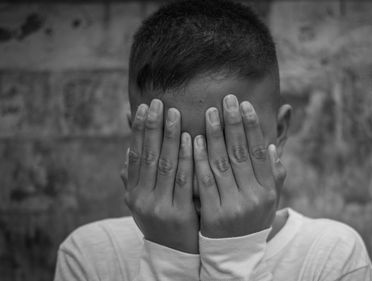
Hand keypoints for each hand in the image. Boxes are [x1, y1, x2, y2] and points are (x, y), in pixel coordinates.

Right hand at [125, 99, 198, 253]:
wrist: (173, 254)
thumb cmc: (162, 221)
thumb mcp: (144, 200)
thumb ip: (137, 176)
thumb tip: (128, 149)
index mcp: (133, 192)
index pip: (135, 155)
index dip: (138, 130)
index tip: (143, 107)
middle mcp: (142, 198)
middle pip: (148, 156)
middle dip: (153, 127)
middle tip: (159, 103)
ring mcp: (159, 206)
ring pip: (164, 165)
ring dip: (168, 137)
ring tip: (174, 113)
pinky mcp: (178, 213)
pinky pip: (183, 181)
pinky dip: (185, 158)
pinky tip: (190, 139)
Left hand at [194, 95, 285, 237]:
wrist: (235, 253)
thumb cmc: (252, 219)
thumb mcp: (269, 200)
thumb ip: (273, 175)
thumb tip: (270, 147)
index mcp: (268, 190)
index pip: (260, 152)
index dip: (252, 127)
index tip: (245, 105)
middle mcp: (253, 197)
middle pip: (241, 153)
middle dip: (233, 123)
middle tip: (227, 99)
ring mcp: (233, 206)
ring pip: (222, 164)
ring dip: (215, 135)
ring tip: (210, 113)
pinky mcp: (213, 214)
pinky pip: (205, 181)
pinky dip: (199, 159)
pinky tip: (194, 140)